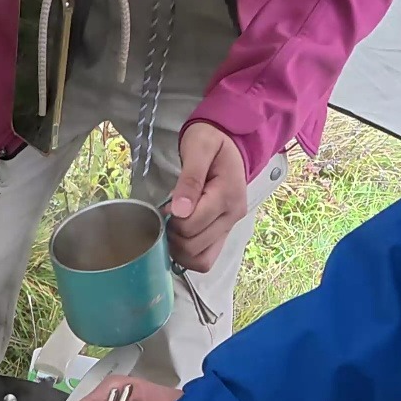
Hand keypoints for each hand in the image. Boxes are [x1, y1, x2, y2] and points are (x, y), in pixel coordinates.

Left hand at [166, 124, 247, 271]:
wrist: (229, 142)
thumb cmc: (210, 141)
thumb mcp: (198, 148)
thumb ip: (190, 178)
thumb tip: (180, 210)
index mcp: (228, 195)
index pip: (192, 225)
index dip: (172, 219)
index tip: (166, 204)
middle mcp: (233, 216)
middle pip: (194, 246)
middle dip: (172, 235)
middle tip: (166, 215)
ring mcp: (230, 227)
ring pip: (200, 260)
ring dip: (178, 250)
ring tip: (172, 227)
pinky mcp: (224, 234)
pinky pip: (206, 259)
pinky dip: (188, 255)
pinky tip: (179, 237)